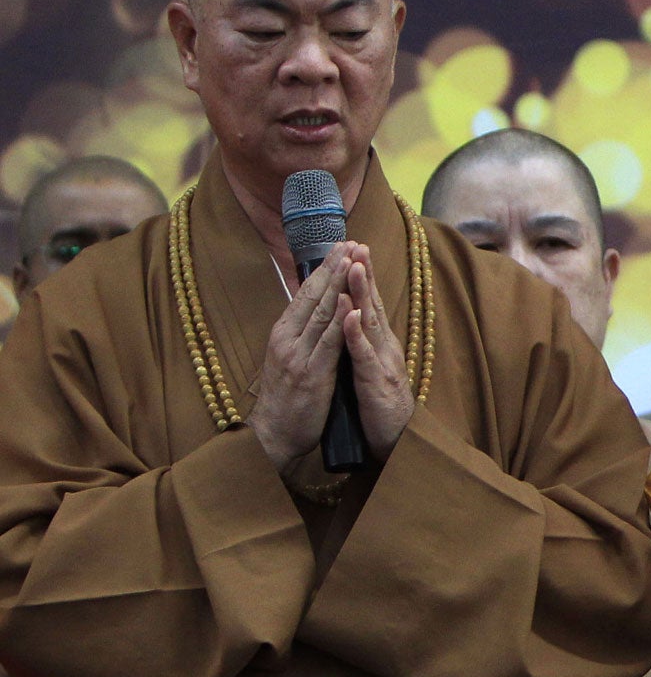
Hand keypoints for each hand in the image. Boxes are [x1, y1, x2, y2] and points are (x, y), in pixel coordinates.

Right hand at [246, 245, 352, 470]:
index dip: (323, 269)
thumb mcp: (289, 358)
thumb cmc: (285, 397)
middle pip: (313, 296)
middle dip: (333, 267)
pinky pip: (329, 343)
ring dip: (339, 284)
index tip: (339, 246)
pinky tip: (351, 301)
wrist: (272, 435)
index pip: (305, 293)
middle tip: (350, 241)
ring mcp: (298, 355)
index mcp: (283, 333)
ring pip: (321, 313)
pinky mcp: (311, 374)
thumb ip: (301, 334)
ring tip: (353, 259)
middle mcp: (287, 339)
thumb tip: (313, 310)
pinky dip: (341, 321)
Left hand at [339, 248, 415, 458]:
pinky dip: (357, 335)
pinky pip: (364, 355)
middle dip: (364, 273)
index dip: (362, 276)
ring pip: (370, 323)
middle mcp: (384, 346)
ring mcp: (382, 362)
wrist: (397, 439)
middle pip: (373, 304)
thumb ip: (363, 344)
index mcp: (379, 343)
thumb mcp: (369, 367)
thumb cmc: (380, 404)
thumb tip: (353, 320)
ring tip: (354, 267)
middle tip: (357, 244)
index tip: (353, 248)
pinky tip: (350, 317)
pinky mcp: (376, 382)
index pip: (369, 303)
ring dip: (362, 294)